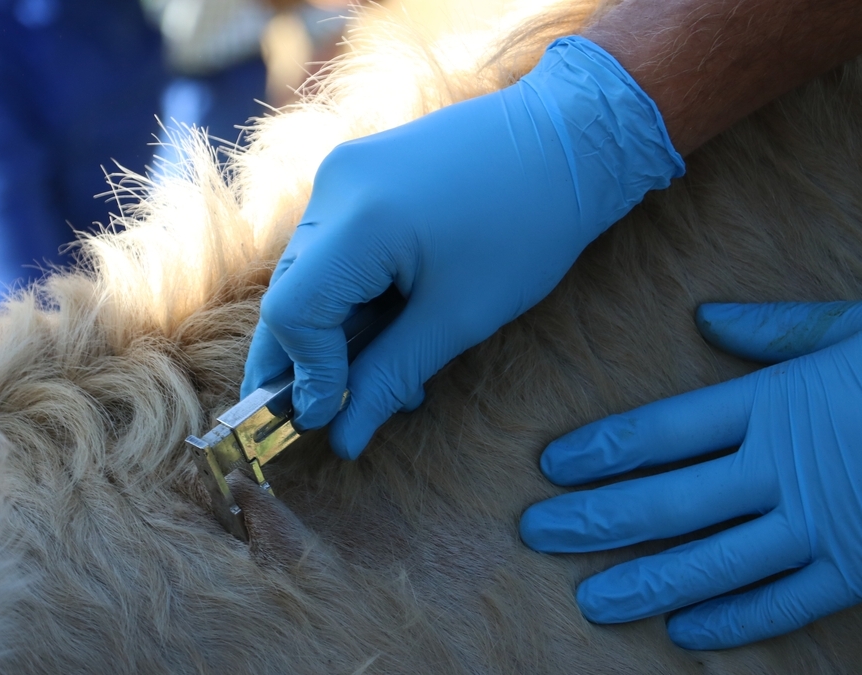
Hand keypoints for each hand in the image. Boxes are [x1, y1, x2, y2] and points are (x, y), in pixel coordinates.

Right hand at [242, 36, 683, 458]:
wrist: (571, 134)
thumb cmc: (528, 227)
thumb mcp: (460, 316)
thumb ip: (390, 376)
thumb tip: (342, 440)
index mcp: (359, 219)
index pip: (294, 313)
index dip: (304, 374)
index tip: (326, 418)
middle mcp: (335, 187)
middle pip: (290, 290)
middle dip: (306, 359)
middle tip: (325, 412)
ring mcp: (343, 173)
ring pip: (310, 271)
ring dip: (333, 332)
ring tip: (377, 380)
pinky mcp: (360, 171)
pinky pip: (334, 244)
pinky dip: (350, 293)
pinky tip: (385, 330)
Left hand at [520, 299, 861, 648]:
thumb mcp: (861, 326)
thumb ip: (776, 329)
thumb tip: (706, 318)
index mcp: (774, 405)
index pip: (661, 432)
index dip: (601, 451)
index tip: (552, 468)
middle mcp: (780, 471)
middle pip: (667, 501)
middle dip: (595, 518)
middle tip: (536, 533)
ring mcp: (816, 527)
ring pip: (710, 562)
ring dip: (643, 581)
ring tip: (589, 600)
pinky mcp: (857, 572)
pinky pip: (781, 605)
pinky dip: (732, 622)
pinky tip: (684, 633)